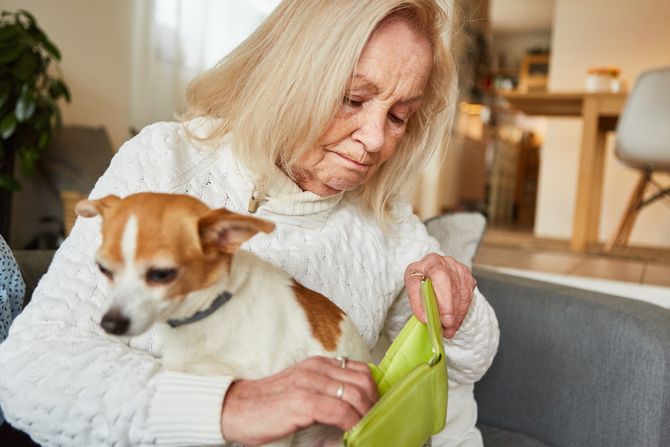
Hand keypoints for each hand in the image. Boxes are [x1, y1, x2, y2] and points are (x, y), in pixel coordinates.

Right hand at [220, 356, 377, 445]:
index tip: (376, 409)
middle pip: (363, 381)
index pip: (361, 370)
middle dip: (375, 404)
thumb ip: (325, 391)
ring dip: (366, 416)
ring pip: (356, 395)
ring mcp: (310, 384)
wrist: (235, 408)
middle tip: (376, 422)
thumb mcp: (303, 389)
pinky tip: (351, 433)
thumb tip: (352, 407)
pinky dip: (352, 424)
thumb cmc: (268, 404)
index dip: (374, 391)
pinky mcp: (303, 402)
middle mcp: (317, 369)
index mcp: (319, 364)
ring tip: (366, 430)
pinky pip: (340, 411)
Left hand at [404, 253, 475, 337]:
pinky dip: (462, 312)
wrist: (435, 276)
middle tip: (446, 324)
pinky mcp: (467, 275)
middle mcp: (439, 261)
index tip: (425, 319)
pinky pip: (468, 294)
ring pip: (459, 289)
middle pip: (444, 280)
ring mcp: (455, 266)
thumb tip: (426, 319)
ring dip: (456, 313)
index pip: (419, 279)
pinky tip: (456, 322)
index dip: (420, 300)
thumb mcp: (414, 292)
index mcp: (420, 265)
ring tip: (449, 329)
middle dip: (447, 305)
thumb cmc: (423, 284)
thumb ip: (418, 303)